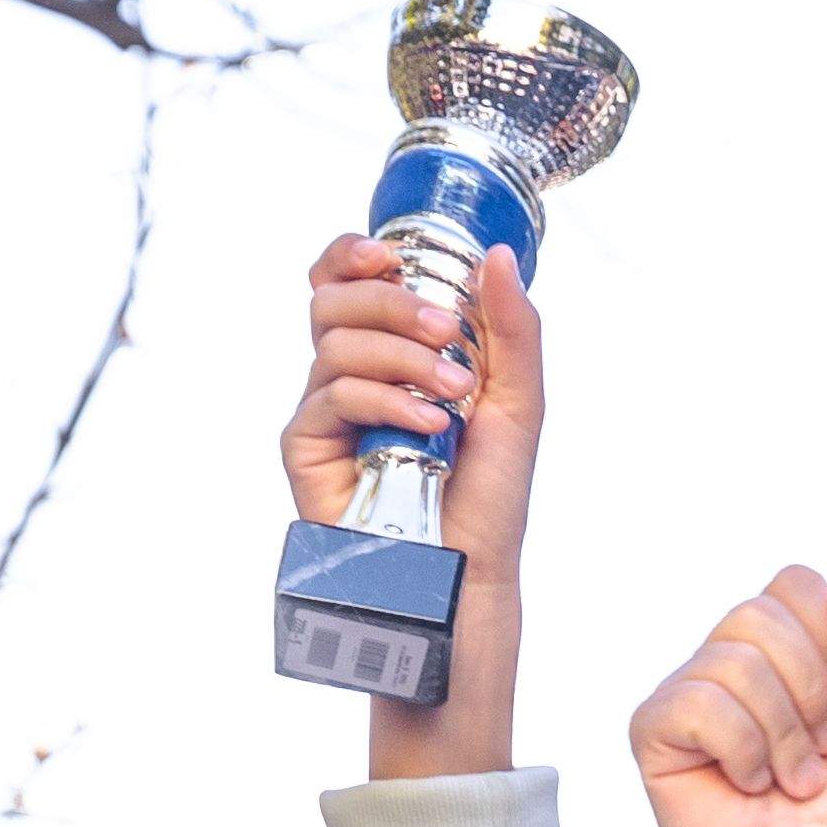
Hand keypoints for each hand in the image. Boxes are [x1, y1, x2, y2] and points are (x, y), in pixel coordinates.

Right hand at [289, 230, 540, 775]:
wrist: (473, 571)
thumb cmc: (491, 494)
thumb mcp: (517, 402)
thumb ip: (511, 329)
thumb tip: (499, 255)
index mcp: (388, 351)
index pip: (344, 279)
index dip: (353, 255)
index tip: (390, 256)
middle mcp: (348, 373)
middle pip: (333, 299)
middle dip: (393, 303)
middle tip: (447, 334)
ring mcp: (325, 410)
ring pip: (333, 342)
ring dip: (400, 356)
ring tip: (453, 396)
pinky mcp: (309, 448)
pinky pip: (331, 396)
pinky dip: (385, 400)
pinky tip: (428, 428)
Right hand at [630, 567, 826, 826]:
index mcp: (786, 639)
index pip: (798, 583)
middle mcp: (732, 654)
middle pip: (762, 615)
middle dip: (814, 692)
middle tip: (825, 745)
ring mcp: (690, 689)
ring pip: (735, 663)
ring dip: (786, 734)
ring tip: (796, 777)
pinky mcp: (655, 728)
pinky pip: (699, 704)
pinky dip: (744, 751)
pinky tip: (751, 782)